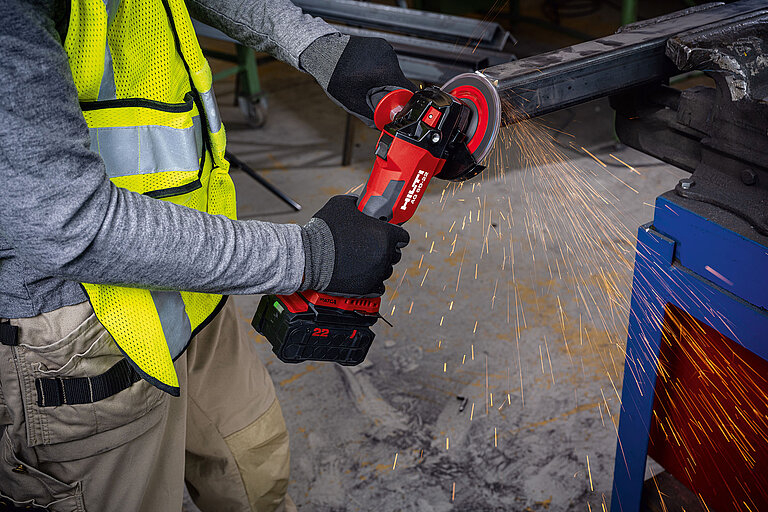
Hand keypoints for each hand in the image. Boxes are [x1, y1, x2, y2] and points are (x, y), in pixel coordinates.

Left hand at [300, 34, 416, 126]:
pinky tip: (365, 70)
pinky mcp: (381, 44)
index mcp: (385, 72)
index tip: (397, 107)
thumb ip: (371, 117)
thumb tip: (383, 127)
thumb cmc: (333, 75)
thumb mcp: (353, 103)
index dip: (404, 102)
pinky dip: (380, 69)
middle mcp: (388, 58)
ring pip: (394, 72)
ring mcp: (385, 48)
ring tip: (365, 81)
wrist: (323, 51)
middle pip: (401, 82)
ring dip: (385, 80)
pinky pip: (387, 63)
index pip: (408, 90)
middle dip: (391, 92)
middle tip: (374, 96)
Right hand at [301, 195, 409, 295]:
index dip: (396, 234)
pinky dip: (372, 281)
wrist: (308, 257)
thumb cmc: (324, 230)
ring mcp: (376, 273)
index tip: (389, 234)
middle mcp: (384, 255)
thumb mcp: (341, 204)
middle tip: (372, 246)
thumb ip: (358, 202)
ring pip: (387, 270)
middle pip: (396, 254)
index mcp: (384, 235)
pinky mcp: (366, 288)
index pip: (403, 236)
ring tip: (362, 260)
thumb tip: (362, 202)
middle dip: (387, 250)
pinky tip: (362, 273)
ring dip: (379, 265)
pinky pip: (379, 286)